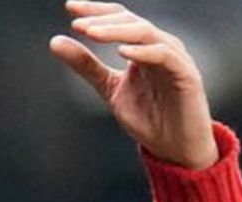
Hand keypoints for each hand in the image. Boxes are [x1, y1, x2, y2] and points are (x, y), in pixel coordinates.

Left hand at [49, 1, 217, 169]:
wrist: (175, 147)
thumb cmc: (148, 116)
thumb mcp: (109, 88)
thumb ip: (86, 66)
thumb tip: (55, 41)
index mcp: (143, 46)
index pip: (120, 18)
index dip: (96, 10)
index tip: (70, 6)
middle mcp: (160, 46)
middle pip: (132, 21)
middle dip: (103, 20)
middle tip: (77, 24)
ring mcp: (175, 59)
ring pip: (147, 33)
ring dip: (118, 32)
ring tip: (92, 33)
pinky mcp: (186, 75)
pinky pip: (165, 56)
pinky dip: (143, 52)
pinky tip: (122, 52)